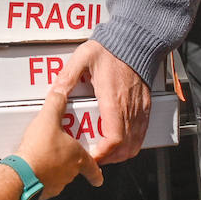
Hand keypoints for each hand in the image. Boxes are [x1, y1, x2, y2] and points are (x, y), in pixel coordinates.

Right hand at [13, 89, 102, 199]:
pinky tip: (32, 168)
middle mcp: (69, 174)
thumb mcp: (48, 119)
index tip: (98, 176)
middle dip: (70, 163)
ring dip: (54, 170)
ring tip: (44, 157)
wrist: (21, 175)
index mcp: (78, 158)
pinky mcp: (42, 191)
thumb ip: (56, 103)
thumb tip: (61, 90)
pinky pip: (44, 184)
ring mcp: (56, 185)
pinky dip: (40, 177)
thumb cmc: (39, 150)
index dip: (96, 173)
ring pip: (59, 177)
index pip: (93, 169)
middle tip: (63, 153)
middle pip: (75, 170)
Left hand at [51, 39, 150, 163]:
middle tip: (94, 158)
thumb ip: (68, 76)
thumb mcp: (83, 58)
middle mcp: (129, 108)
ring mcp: (140, 109)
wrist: (136, 40)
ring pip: (135, 143)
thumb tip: (55, 92)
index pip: (113, 139)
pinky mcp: (146, 106)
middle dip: (110, 158)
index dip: (103, 154)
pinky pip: (142, 133)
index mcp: (113, 100)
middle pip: (125, 148)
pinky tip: (120, 141)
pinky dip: (132, 143)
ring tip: (105, 152)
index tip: (91, 157)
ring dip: (121, 153)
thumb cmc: (111, 48)